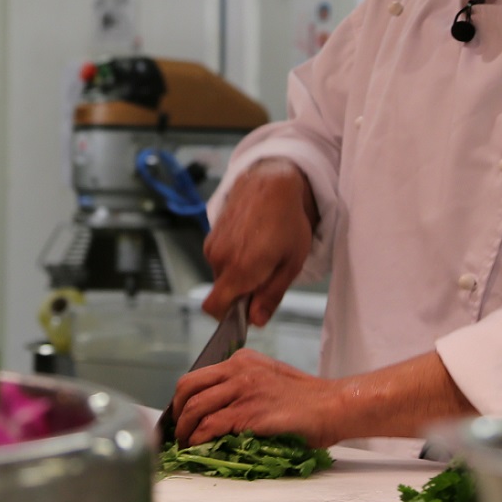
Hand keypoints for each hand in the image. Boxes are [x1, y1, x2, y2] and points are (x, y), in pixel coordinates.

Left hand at [171, 349, 343, 446]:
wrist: (334, 406)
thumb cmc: (308, 400)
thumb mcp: (270, 379)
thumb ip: (244, 387)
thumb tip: (217, 410)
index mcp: (242, 361)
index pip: (197, 377)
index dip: (182, 400)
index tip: (181, 417)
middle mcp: (239, 370)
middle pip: (187, 388)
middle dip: (177, 414)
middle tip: (179, 433)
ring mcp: (243, 390)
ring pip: (194, 408)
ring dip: (184, 431)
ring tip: (186, 445)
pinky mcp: (250, 413)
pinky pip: (210, 425)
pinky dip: (198, 439)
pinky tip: (198, 447)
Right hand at [202, 158, 315, 325]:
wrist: (271, 181)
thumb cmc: (287, 221)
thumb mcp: (291, 263)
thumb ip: (271, 295)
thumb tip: (256, 321)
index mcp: (239, 269)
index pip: (214, 308)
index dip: (228, 317)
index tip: (246, 312)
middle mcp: (219, 258)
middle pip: (222, 292)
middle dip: (241, 291)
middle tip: (267, 274)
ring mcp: (212, 244)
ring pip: (222, 274)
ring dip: (238, 273)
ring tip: (262, 252)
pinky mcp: (211, 233)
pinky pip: (219, 257)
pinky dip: (233, 257)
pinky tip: (251, 241)